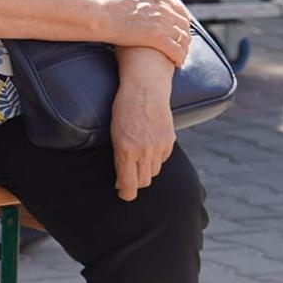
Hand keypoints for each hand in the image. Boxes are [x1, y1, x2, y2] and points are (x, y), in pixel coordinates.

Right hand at [97, 0, 191, 66]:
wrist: (99, 14)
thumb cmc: (111, 0)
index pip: (181, 12)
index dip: (183, 24)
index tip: (179, 32)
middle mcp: (165, 9)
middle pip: (185, 26)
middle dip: (185, 38)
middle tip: (181, 47)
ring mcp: (162, 23)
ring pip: (183, 39)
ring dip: (184, 49)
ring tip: (180, 56)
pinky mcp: (157, 38)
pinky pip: (176, 50)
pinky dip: (180, 57)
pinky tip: (177, 63)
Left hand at [109, 68, 175, 201]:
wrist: (145, 88)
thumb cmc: (122, 107)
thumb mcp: (113, 132)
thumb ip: (119, 155)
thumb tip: (121, 179)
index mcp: (126, 150)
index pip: (129, 184)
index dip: (126, 193)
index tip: (123, 194)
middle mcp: (143, 151)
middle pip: (143, 181)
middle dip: (135, 182)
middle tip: (127, 178)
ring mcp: (158, 146)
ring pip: (154, 172)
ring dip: (146, 171)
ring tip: (137, 162)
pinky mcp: (169, 141)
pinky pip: (163, 159)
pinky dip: (156, 159)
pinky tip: (149, 149)